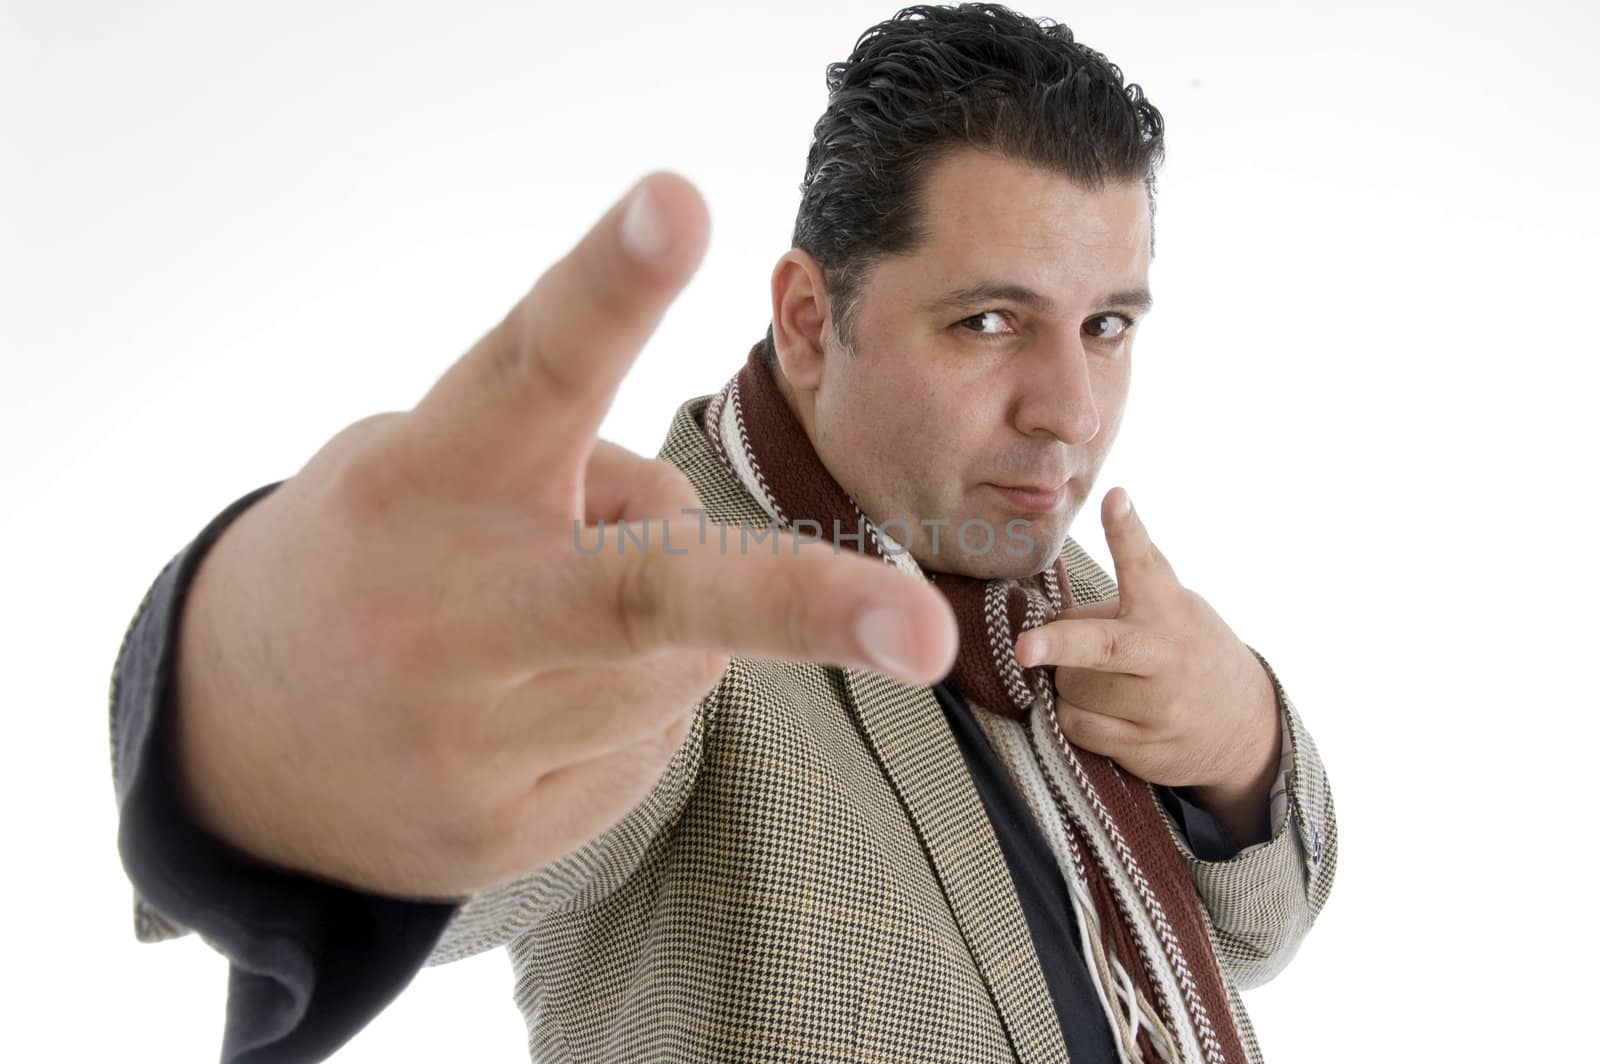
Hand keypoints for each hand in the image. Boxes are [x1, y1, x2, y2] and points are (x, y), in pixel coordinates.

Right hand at [170, 173, 957, 897]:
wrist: (233, 737)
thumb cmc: (384, 549)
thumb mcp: (431, 463)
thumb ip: (566, 473)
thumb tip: (705, 549)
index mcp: (426, 473)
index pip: (531, 362)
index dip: (610, 284)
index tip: (681, 201)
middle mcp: (447, 609)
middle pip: (649, 594)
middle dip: (800, 608)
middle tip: (921, 633)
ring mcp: (467, 737)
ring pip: (686, 666)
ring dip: (662, 634)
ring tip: (537, 631)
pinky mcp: (494, 833)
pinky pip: (649, 746)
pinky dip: (621, 711)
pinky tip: (523, 711)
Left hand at [1014, 487, 1279, 843]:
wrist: (1245, 728)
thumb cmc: (1189, 653)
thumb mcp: (1176, 609)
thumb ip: (1130, 593)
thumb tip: (1061, 601)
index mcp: (1169, 611)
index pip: (1145, 565)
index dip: (1127, 532)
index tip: (1115, 500)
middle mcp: (1166, 658)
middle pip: (1102, 648)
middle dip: (1061, 644)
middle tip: (1026, 648)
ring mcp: (1157, 708)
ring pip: (1074, 688)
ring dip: (1068, 681)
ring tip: (1098, 678)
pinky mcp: (1144, 747)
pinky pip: (1078, 726)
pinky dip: (1074, 715)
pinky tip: (1101, 709)